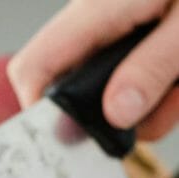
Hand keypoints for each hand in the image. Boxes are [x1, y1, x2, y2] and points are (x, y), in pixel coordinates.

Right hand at [7, 0, 178, 139]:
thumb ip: (155, 66)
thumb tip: (116, 113)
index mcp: (100, 7)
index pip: (34, 67)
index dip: (38, 111)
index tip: (71, 140)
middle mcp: (100, 14)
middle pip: (73, 83)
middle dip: (111, 112)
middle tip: (152, 117)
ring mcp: (123, 21)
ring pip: (112, 84)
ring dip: (149, 102)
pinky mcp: (146, 26)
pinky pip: (140, 70)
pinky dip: (166, 86)